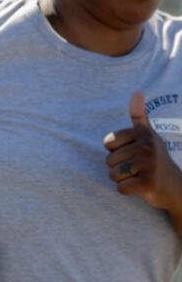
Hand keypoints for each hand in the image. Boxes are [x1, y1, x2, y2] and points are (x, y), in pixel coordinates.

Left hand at [104, 91, 181, 211]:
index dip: (115, 151)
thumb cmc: (154, 158)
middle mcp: (147, 146)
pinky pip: (120, 188)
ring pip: (113, 174)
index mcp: (143, 133)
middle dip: (119, 167)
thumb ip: (138, 115)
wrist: (173, 185)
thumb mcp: (147, 135)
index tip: (132, 152)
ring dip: (123, 179)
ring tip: (138, 175)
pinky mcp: (148, 183)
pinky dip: (127, 190)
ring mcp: (149, 164)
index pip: (108, 142)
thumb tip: (137, 91)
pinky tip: (141, 186)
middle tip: (137, 167)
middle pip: (109, 160)